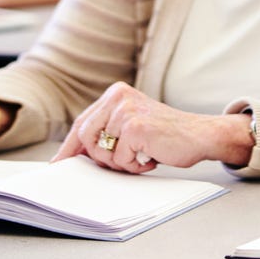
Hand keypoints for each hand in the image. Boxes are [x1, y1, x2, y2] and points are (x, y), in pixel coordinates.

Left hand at [52, 82, 252, 172]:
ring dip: (121, 162)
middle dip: (101, 157)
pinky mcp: (136, 128)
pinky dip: (134, 166)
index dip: (70, 146)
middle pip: (84, 137)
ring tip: (142, 155)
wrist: (201, 135)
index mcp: (116, 93)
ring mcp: (127, 111)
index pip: (81, 123)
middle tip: (126, 160)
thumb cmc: (167, 135)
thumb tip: (72, 154)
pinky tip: (151, 157)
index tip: (59, 163)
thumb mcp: (131, 125)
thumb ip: (105, 131)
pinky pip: (120, 159)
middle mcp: (118, 97)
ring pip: (101, 151)